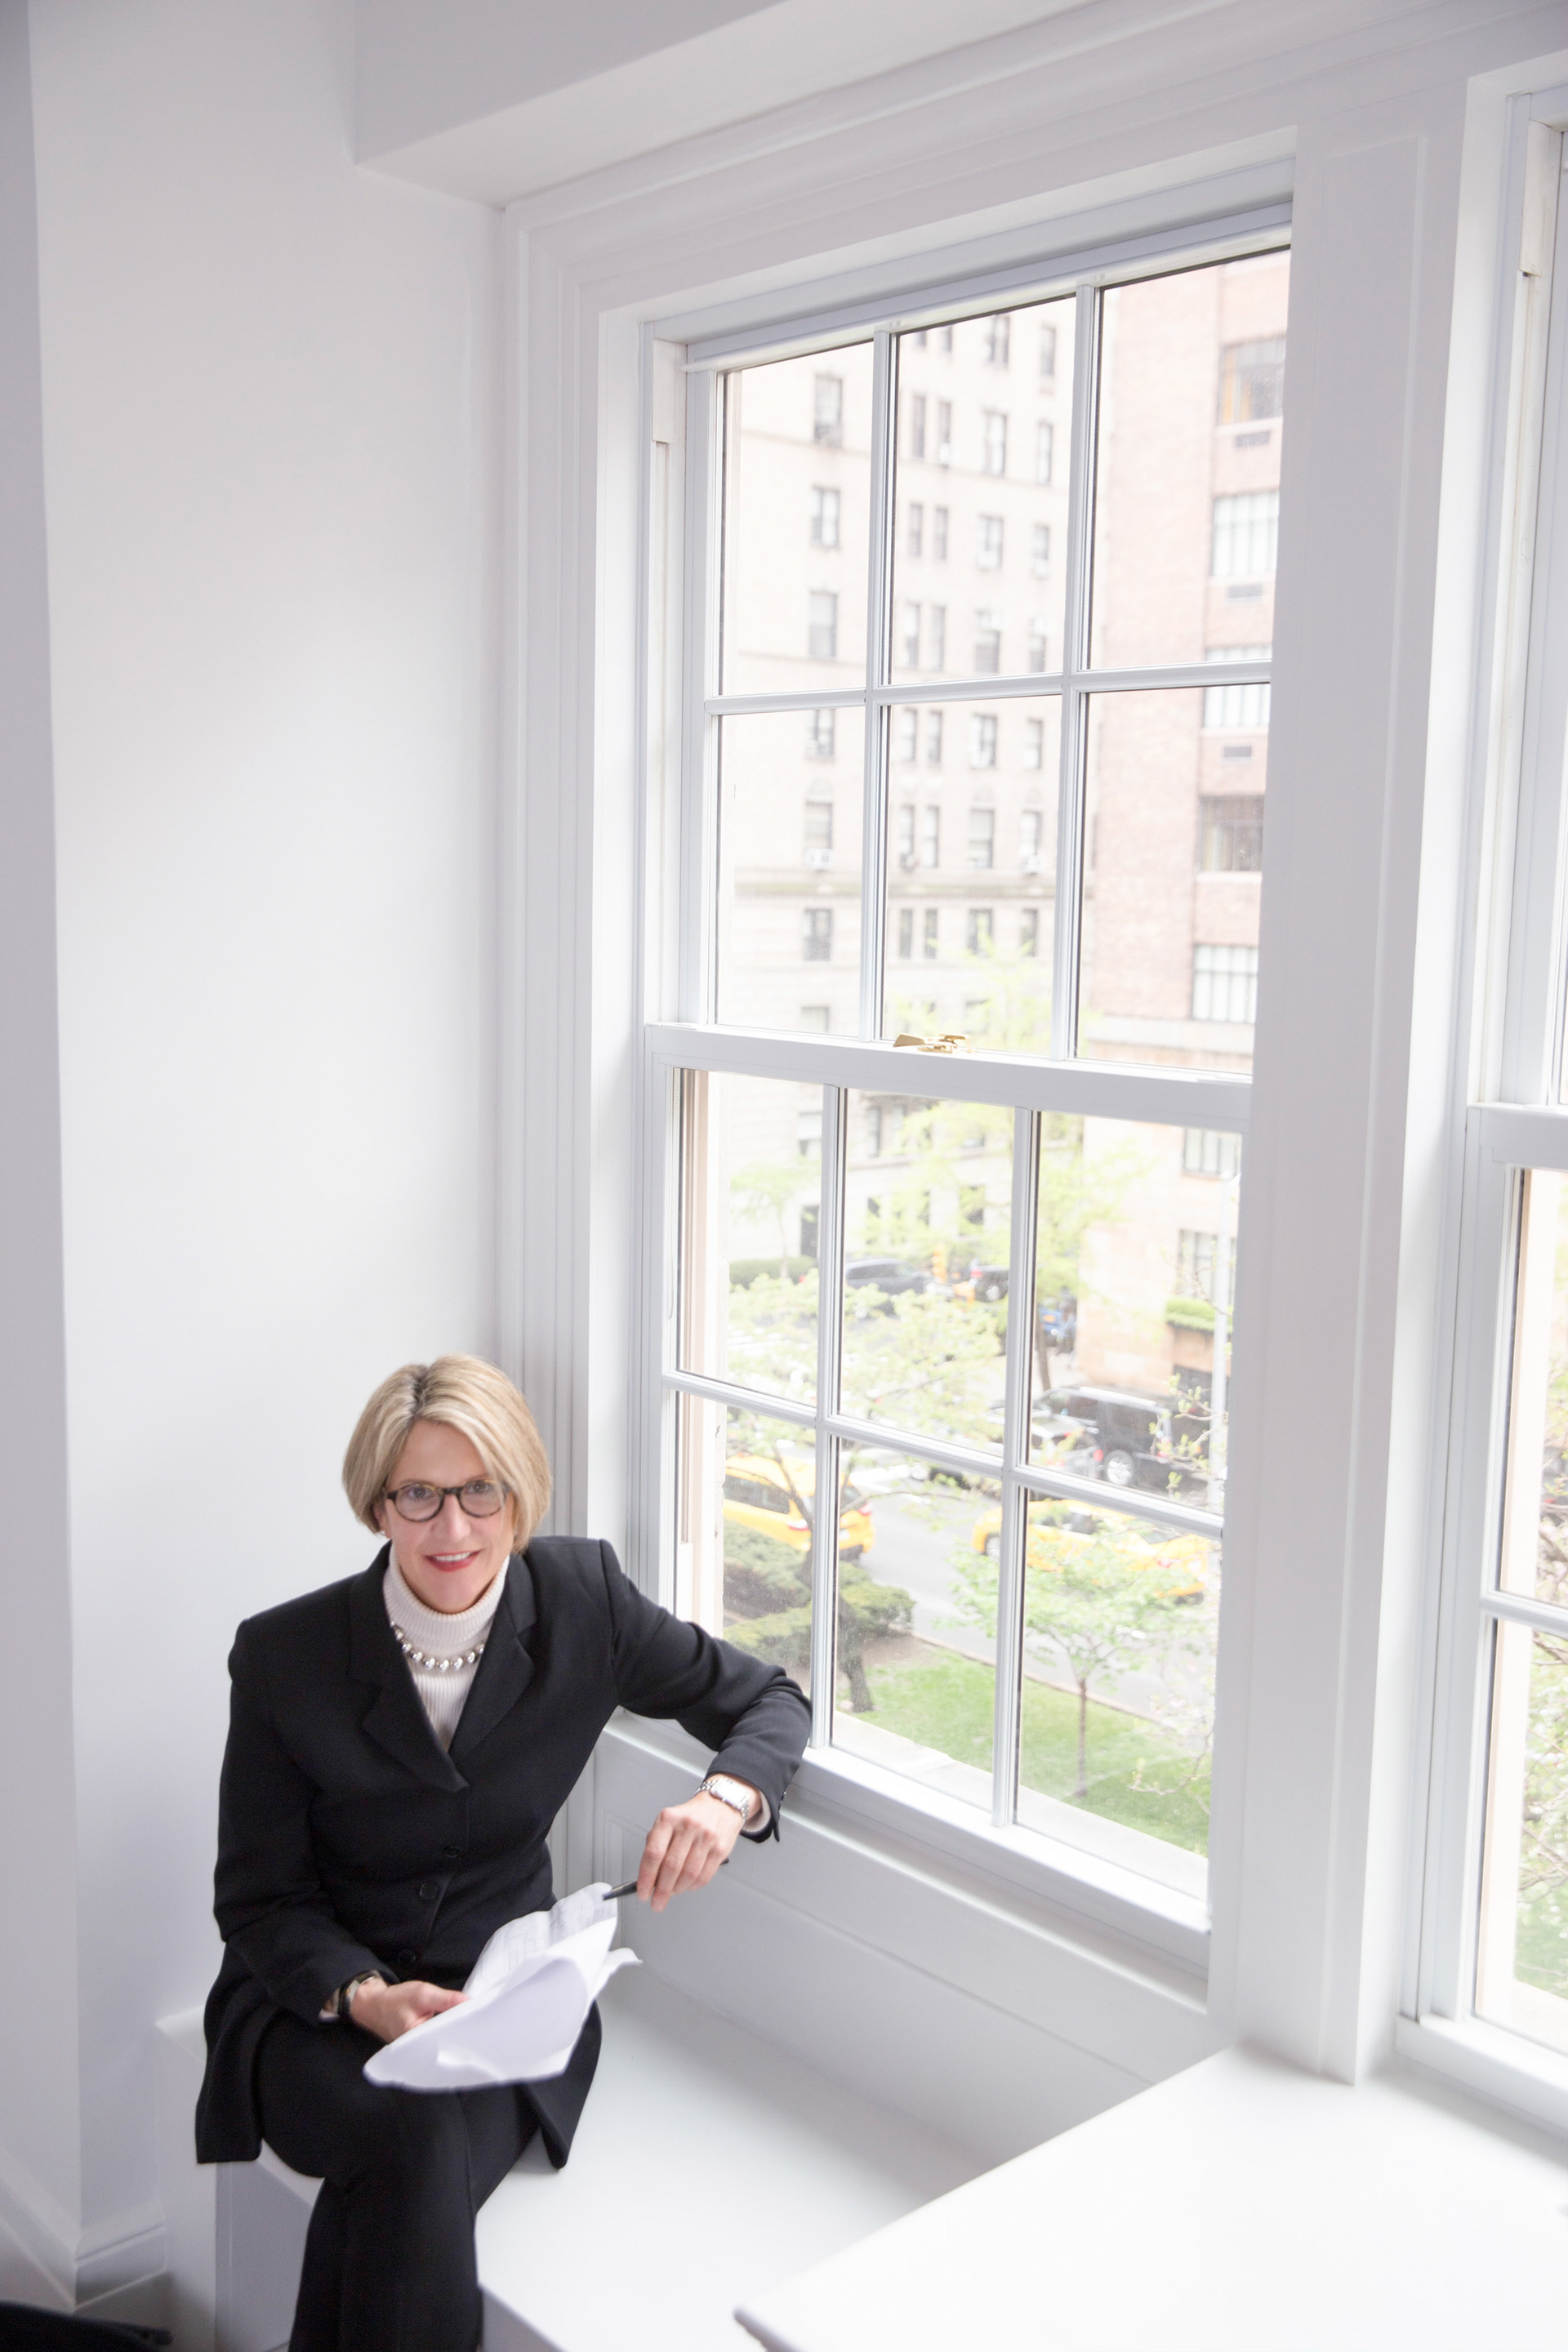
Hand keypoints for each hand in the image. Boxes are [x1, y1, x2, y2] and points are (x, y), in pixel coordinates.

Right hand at [350, 1976, 465, 2042]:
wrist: (376, 2004)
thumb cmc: (395, 2000)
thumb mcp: (423, 1993)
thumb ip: (447, 1999)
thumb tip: (468, 2002)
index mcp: (416, 2041)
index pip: (446, 2038)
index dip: (462, 2029)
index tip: (476, 2022)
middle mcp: (417, 2050)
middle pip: (446, 2042)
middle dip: (459, 2033)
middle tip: (475, 2023)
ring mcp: (418, 2049)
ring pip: (442, 2041)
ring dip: (453, 2032)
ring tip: (467, 2026)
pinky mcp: (420, 2045)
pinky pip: (437, 2040)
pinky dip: (445, 2033)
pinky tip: (454, 2028)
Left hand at [635, 1787, 755, 1911]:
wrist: (720, 1805)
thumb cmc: (690, 1816)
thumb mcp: (667, 1821)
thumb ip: (656, 1846)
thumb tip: (648, 1877)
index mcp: (668, 1818)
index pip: (654, 1853)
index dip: (646, 1877)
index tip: (643, 1892)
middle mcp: (688, 1826)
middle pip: (671, 1866)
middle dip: (661, 1890)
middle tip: (656, 1902)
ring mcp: (706, 1837)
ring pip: (688, 1874)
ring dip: (677, 1889)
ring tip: (672, 1893)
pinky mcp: (720, 1848)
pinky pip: (704, 1876)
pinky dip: (692, 1887)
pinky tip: (686, 1886)